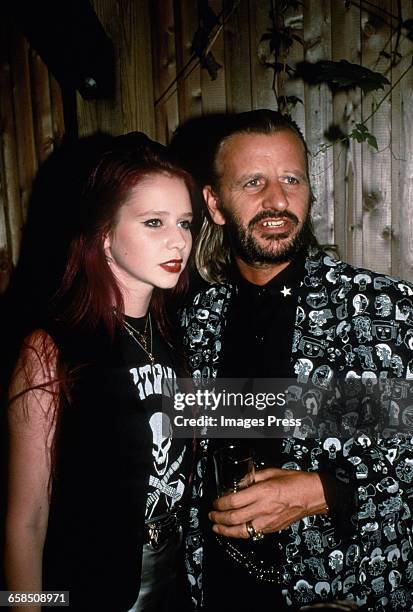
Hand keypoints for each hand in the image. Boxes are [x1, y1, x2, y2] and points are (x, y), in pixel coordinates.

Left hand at [208, 468, 326, 538]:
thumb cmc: (295, 482)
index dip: (220, 503)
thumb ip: (252, 477)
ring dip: (225, 530)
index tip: (215, 502)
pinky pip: (252, 533)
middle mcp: (264, 508)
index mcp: (263, 492)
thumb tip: (238, 482)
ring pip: (241, 531)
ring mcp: (268, 521)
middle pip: (234, 518)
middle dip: (218, 518)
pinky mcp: (272, 529)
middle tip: (211, 515)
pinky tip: (234, 531)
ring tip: (217, 527)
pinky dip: (240, 533)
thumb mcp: (271, 472)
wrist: (313, 495)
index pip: (234, 501)